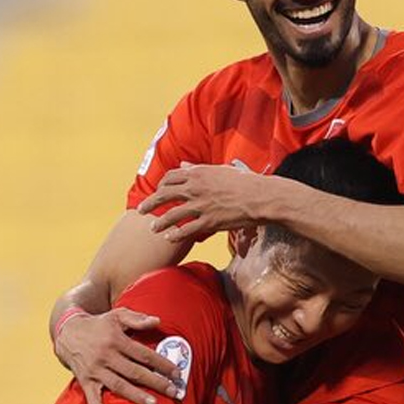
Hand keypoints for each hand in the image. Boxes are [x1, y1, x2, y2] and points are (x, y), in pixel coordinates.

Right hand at [54, 309, 183, 403]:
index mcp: (116, 340)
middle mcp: (106, 356)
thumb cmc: (98, 325)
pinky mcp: (85, 381)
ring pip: (118, 386)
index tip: (177, 373)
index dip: (162, 364)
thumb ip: (137, 319)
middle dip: (156, 383)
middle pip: (135, 372)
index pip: (144, 354)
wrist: (67, 333)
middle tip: (173, 392)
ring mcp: (95, 370)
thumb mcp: (116, 315)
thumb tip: (157, 321)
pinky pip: (92, 399)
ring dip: (136, 396)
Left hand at [137, 163, 286, 243]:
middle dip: (150, 203)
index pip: (170, 177)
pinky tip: (169, 238)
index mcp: (199, 173)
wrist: (261, 196)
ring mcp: (201, 206)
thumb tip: (184, 165)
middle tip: (141, 211)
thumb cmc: (245, 182)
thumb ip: (199, 169)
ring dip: (159, 222)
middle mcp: (196, 188)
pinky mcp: (209, 221)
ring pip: (172, 215)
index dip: (160, 185)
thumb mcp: (220, 170)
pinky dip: (175, 235)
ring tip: (152, 228)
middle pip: (164, 195)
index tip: (157, 192)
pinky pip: (186, 230)